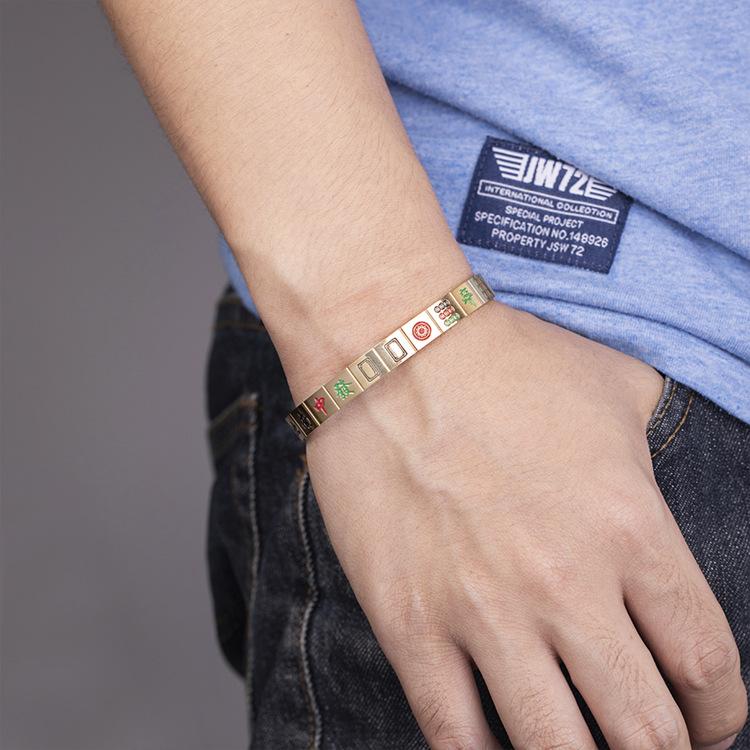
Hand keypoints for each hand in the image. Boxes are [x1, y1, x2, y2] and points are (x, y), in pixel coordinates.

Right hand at [306, 302, 746, 748]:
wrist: (392, 348)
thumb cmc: (504, 359)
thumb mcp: (616, 385)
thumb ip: (664, 442)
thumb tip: (669, 478)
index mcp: (632, 529)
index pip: (709, 668)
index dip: (721, 716)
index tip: (706, 721)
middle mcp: (567, 585)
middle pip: (647, 735)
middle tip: (653, 746)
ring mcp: (483, 611)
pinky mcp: (409, 622)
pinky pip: (456, 736)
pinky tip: (499, 749)